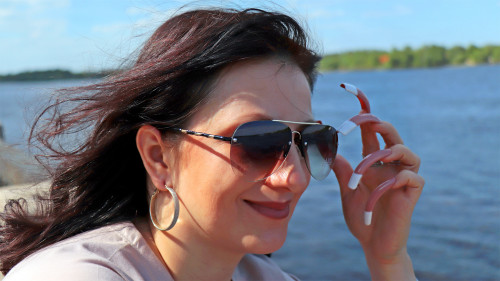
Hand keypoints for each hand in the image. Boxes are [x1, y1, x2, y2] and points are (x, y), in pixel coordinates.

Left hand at [332, 120, 423, 279]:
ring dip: (376, 159)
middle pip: (390, 132)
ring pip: (402, 150)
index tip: (348, 89)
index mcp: (373, 160)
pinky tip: (372, 198)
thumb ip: (341, 169)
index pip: (370, 129)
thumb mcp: (346, 190)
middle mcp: (390, 163)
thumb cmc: (361, 216)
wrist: (374, 245)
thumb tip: (328, 148)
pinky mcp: (412, 192)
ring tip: (359, 174)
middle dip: (374, 123)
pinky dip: (387, 185)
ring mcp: (403, 176)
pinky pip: (407, 177)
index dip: (363, 109)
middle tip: (356, 123)